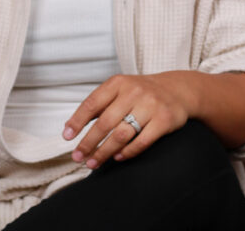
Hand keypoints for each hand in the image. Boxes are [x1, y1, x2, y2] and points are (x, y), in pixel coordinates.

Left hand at [62, 72, 190, 168]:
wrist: (177, 89)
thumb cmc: (142, 92)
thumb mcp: (120, 89)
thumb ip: (99, 104)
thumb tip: (71, 125)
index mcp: (118, 83)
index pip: (93, 103)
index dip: (78, 121)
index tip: (67, 137)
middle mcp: (134, 91)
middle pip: (105, 122)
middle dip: (88, 142)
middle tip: (77, 157)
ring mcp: (150, 105)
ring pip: (121, 134)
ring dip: (104, 152)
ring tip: (93, 163)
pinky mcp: (164, 120)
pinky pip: (141, 141)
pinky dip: (127, 153)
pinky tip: (117, 157)